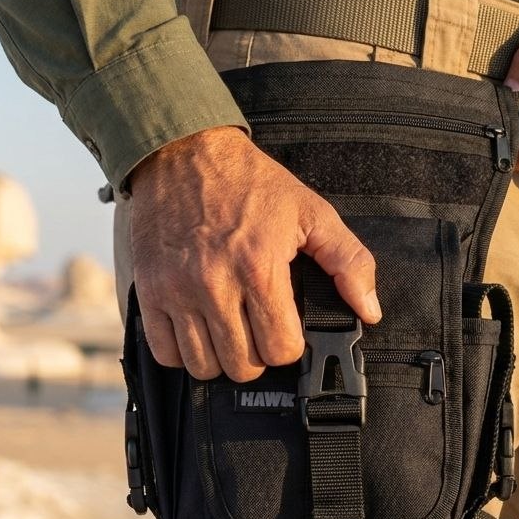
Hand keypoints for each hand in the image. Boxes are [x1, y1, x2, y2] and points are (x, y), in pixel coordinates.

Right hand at [129, 126, 380, 381]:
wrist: (184, 152)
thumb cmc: (248, 182)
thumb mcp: (311, 211)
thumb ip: (349, 262)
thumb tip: (369, 310)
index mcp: (259, 267)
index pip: (281, 349)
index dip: (291, 346)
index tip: (287, 330)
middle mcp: (215, 284)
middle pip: (242, 365)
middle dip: (258, 356)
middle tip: (259, 332)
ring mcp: (177, 290)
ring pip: (203, 366)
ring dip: (222, 358)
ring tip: (230, 334)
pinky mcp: (149, 290)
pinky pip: (164, 353)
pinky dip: (183, 352)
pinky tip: (198, 332)